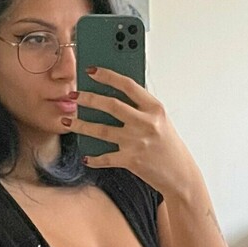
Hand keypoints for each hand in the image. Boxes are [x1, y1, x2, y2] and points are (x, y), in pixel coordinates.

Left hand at [79, 66, 199, 200]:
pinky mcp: (131, 160)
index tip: (91, 71)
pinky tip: (85, 157)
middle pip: (111, 105)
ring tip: (67, 121)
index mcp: (155, 108)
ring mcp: (137, 142)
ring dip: (80, 125)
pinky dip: (93, 158)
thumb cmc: (169, 146)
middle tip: (73, 96)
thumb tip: (112, 95)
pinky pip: (105, 158)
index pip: (127, 85)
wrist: (180, 175)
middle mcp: (146, 123)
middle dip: (87, 99)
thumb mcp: (160, 121)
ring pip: (101, 130)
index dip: (107, 76)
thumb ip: (140, 108)